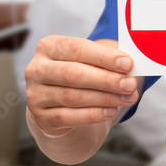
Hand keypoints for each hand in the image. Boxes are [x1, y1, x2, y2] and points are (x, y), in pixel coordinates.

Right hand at [24, 36, 139, 136]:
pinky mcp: (41, 118)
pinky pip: (69, 117)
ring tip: (127, 98)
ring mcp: (35, 95)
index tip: (128, 64)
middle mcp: (36, 69)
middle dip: (106, 79)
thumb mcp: (88, 62)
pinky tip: (111, 111)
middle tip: (130, 84)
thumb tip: (130, 66)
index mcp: (48, 46)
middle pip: (74, 74)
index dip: (104, 57)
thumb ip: (105, 60)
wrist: (58, 106)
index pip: (77, 49)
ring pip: (72, 97)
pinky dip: (93, 114)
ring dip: (105, 98)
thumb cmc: (79, 76)